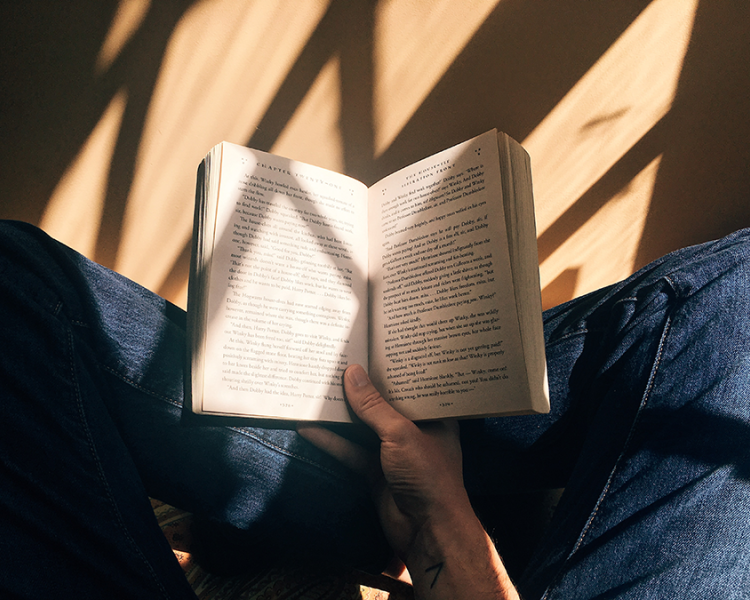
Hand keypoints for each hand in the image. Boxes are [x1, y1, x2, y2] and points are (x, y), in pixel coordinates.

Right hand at [298, 365, 518, 598]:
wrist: (428, 531)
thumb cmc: (429, 475)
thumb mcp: (401, 433)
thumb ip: (373, 406)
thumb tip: (352, 374)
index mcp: (433, 415)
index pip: (410, 385)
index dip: (391, 367)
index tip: (368, 346)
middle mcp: (414, 430)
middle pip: (382, 404)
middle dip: (360, 388)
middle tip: (336, 362)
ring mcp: (392, 451)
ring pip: (362, 427)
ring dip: (341, 414)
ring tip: (316, 389)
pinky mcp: (374, 471)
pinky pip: (349, 450)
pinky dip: (330, 440)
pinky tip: (308, 427)